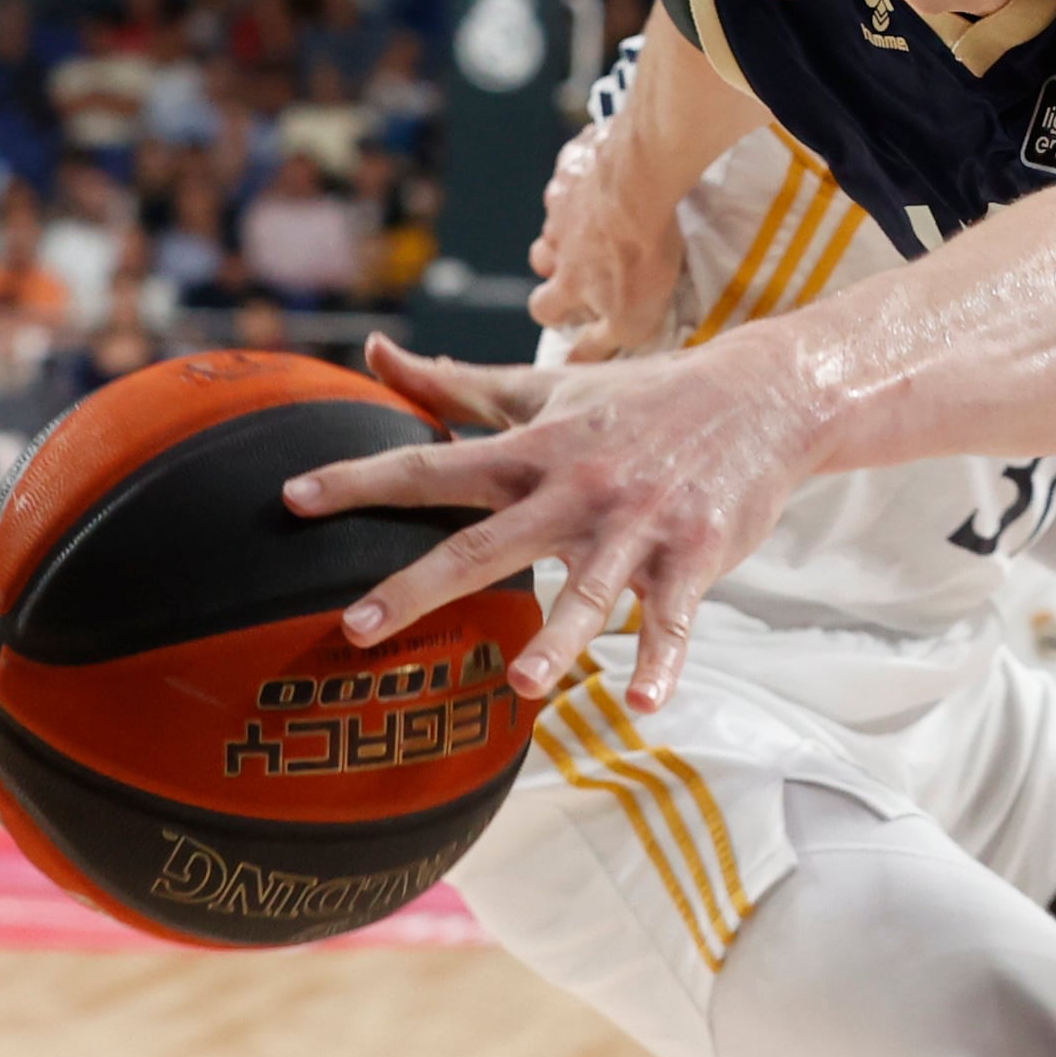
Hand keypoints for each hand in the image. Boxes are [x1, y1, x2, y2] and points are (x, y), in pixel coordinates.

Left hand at [281, 330, 821, 709]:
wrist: (763, 396)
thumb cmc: (642, 398)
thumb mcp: (547, 386)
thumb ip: (454, 382)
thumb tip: (369, 351)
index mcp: (536, 450)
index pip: (433, 463)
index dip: (361, 479)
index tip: (293, 498)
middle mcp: (577, 489)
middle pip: (486, 543)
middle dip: (419, 585)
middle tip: (356, 627)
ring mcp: (638, 526)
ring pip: (589, 592)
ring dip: (558, 641)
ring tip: (523, 687)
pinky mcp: (695, 555)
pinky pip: (672, 618)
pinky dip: (661, 662)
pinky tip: (642, 705)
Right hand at [525, 115, 682, 363]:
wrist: (639, 178)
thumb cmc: (640, 252)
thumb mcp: (631, 318)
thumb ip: (601, 343)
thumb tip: (575, 364)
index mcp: (567, 281)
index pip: (543, 309)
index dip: (554, 313)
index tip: (568, 312)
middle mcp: (555, 241)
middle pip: (541, 259)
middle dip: (555, 266)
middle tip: (586, 262)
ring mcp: (562, 199)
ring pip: (556, 219)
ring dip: (571, 223)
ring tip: (604, 220)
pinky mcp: (576, 162)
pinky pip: (574, 174)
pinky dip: (587, 179)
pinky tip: (613, 178)